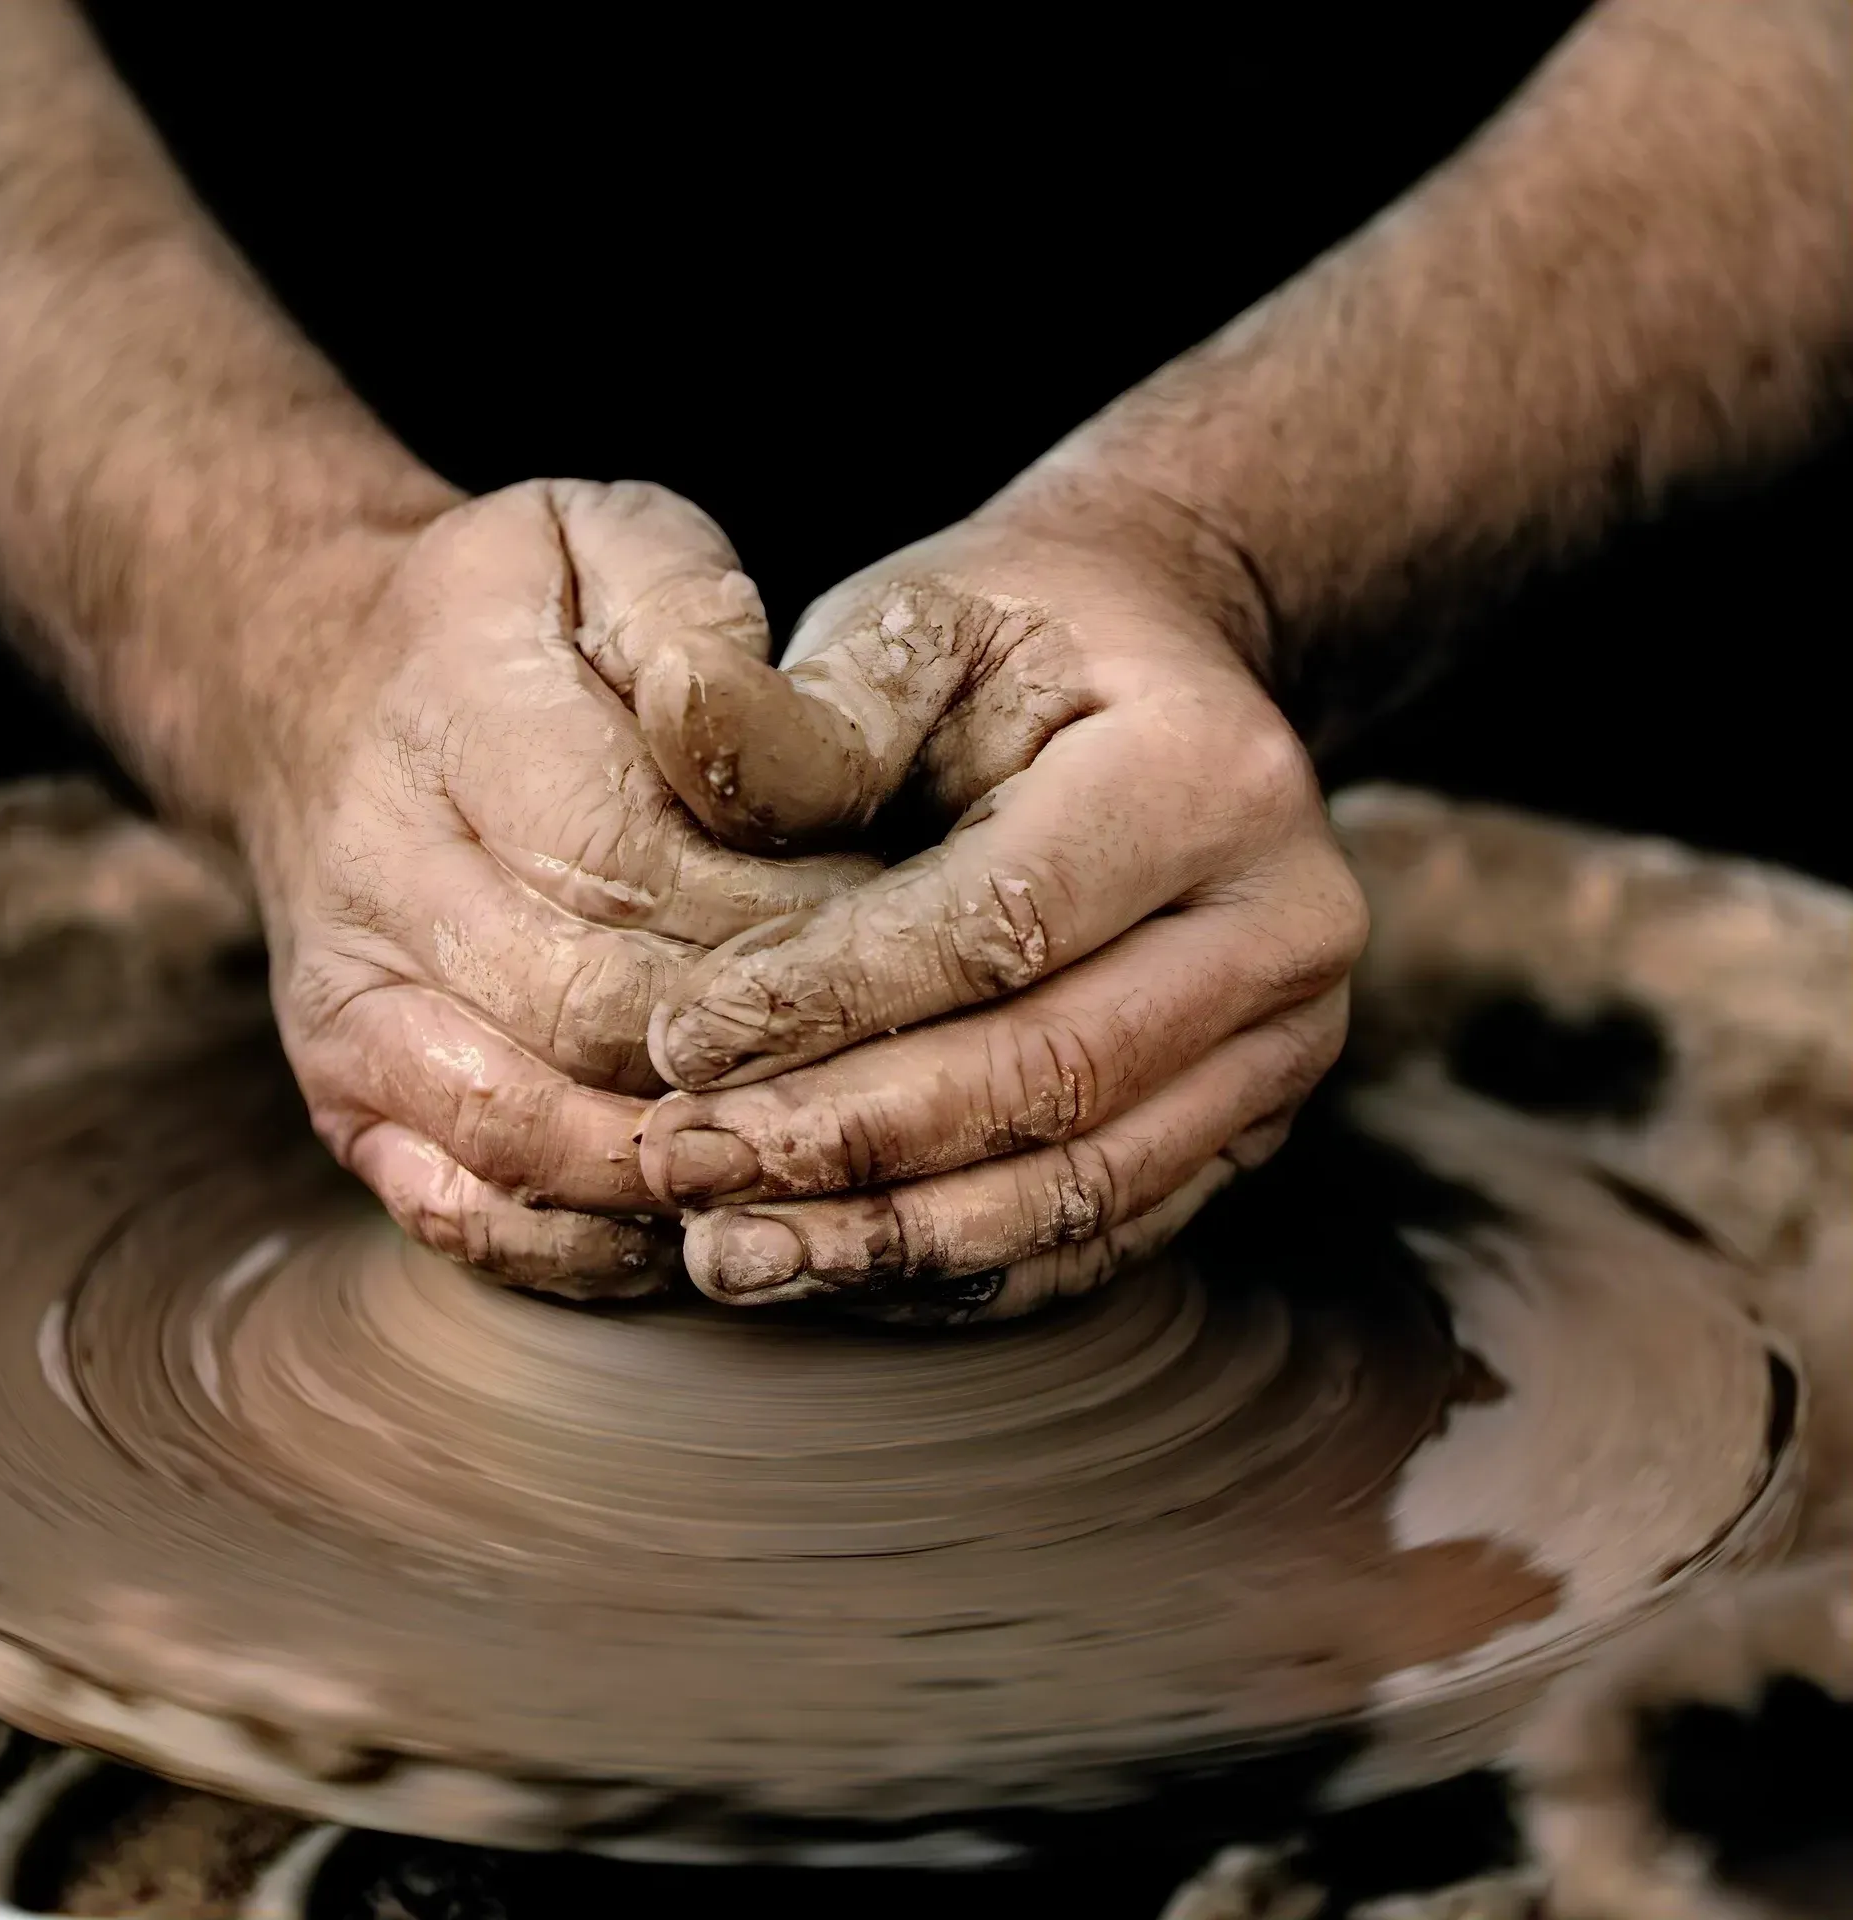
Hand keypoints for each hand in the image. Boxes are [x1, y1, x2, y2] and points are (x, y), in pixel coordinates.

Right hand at [240, 480, 870, 1294]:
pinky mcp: (349, 1096)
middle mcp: (384, 882)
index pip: (637, 870)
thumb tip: (746, 743)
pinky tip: (700, 1223)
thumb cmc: (511, 620)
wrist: (321, 692)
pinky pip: (466, 1214)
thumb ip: (695, 620)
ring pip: (535, 1141)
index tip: (901, 945)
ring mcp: (352, 1009)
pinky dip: (591, 1247)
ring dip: (691, 1172)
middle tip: (895, 1070)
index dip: (781, 933)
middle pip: (599, 1019)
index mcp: (461, 724)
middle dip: (763, 1060)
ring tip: (822, 1163)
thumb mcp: (608, 539)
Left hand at [632, 514, 1366, 1318]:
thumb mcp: (919, 623)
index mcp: (1212, 776)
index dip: (835, 998)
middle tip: (683, 1171)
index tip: (678, 1046)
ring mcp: (1283, 1042)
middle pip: (1053, 1077)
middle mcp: (1285, 924)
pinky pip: (1105, 1230)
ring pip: (1083, 1186)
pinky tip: (834, 1272)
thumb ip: (813, 713)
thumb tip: (677, 740)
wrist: (1155, 679)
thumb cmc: (1013, 646)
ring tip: (733, 1256)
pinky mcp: (1248, 1121)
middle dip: (850, 1143)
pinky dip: (963, 1268)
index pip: (1005, 922)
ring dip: (894, 1239)